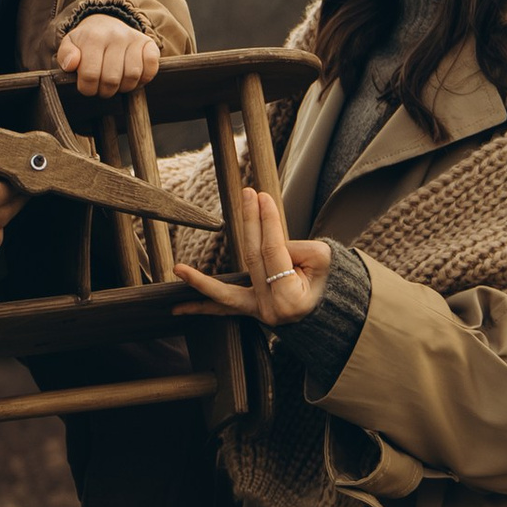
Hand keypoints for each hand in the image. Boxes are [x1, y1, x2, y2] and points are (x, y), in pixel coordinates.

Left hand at [58, 13, 161, 99]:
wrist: (105, 24)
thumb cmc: (86, 42)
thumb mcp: (70, 45)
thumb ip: (65, 55)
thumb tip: (72, 64)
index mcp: (93, 37)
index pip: (90, 75)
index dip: (88, 89)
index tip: (87, 87)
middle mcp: (115, 35)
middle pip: (111, 79)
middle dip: (105, 91)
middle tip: (101, 88)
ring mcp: (133, 38)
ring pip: (132, 76)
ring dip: (124, 87)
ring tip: (116, 83)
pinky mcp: (148, 43)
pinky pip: (151, 67)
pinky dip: (144, 78)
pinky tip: (133, 78)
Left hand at [186, 191, 331, 326]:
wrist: (330, 310)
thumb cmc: (329, 281)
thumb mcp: (323, 261)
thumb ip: (296, 249)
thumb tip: (270, 241)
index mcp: (291, 297)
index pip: (275, 252)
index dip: (269, 223)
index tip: (263, 197)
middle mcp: (270, 309)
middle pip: (254, 260)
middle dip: (251, 223)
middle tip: (247, 194)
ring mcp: (257, 313)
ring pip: (226, 294)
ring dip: (200, 281)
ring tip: (179, 269)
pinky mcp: (250, 311)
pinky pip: (223, 310)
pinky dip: (201, 307)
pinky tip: (177, 308)